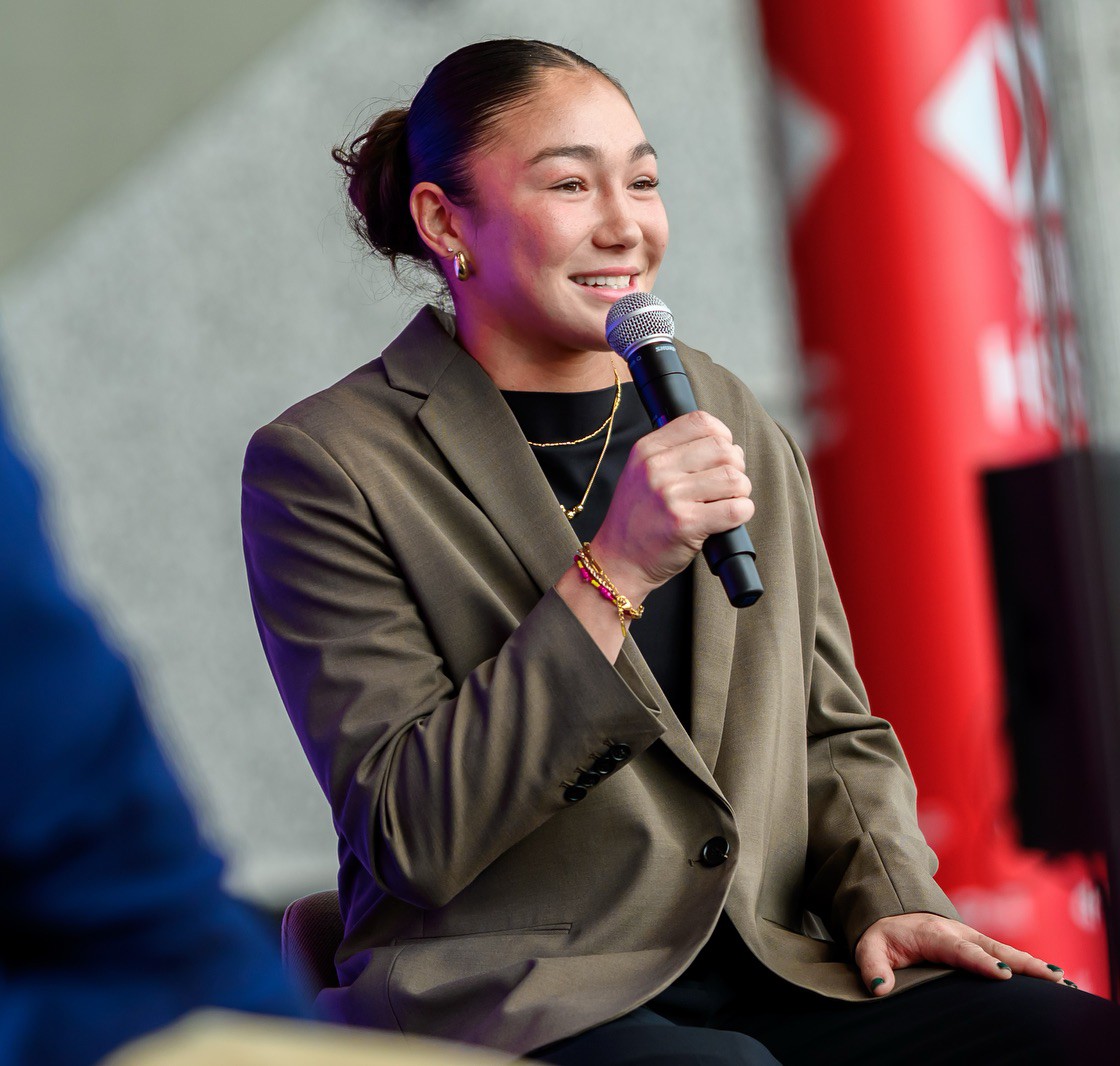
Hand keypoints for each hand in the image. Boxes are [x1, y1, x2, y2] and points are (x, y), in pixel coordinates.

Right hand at [591, 410, 753, 600]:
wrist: (618, 561)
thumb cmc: (637, 519)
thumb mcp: (641, 473)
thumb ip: (674, 453)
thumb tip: (726, 443)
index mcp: (647, 450)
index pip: (700, 421)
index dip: (722, 435)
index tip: (721, 453)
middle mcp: (657, 468)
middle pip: (723, 449)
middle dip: (735, 466)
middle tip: (725, 485)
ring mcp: (671, 496)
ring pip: (734, 478)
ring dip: (740, 492)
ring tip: (725, 502)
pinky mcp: (686, 523)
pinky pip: (736, 509)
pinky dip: (742, 513)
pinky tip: (728, 518)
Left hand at [855, 913, 1068, 995]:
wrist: (890, 910)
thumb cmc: (882, 934)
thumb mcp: (869, 946)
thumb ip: (872, 965)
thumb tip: (880, 987)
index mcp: (932, 935)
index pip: (960, 950)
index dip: (980, 961)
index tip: (1002, 974)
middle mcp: (957, 933)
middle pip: (993, 948)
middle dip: (1022, 963)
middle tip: (1051, 978)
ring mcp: (971, 936)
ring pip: (1005, 950)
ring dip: (1033, 965)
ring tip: (1063, 982)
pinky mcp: (978, 943)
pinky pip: (1005, 953)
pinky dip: (1029, 965)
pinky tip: (1053, 980)